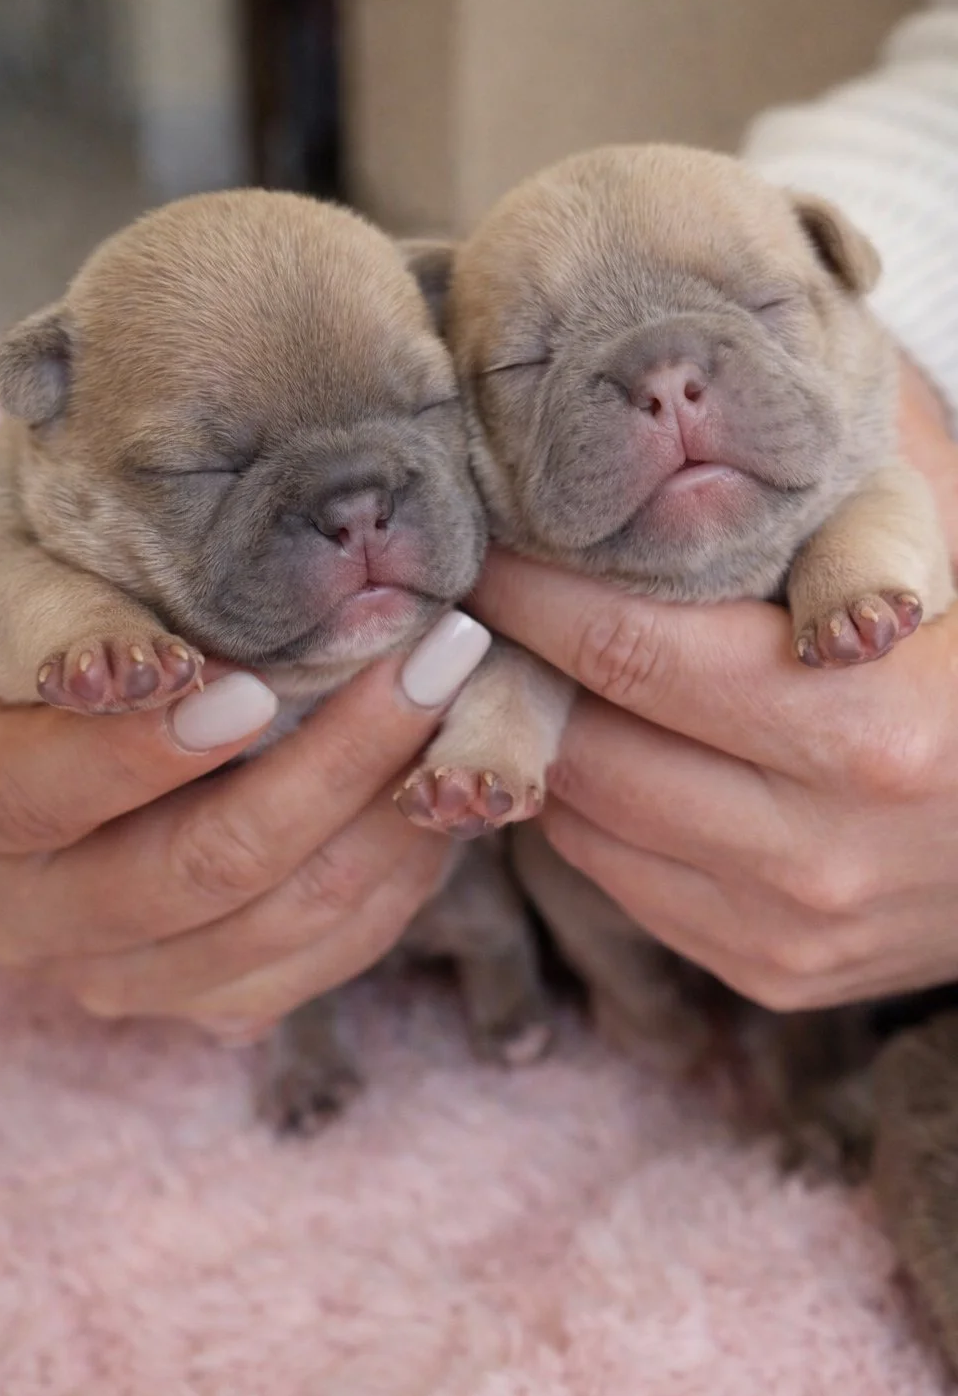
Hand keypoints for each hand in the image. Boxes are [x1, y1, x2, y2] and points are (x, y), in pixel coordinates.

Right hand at [0, 477, 489, 1036]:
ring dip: (387, 821)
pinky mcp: (203, 1000)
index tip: (252, 682)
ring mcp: (122, 971)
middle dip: (335, 764)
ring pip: (278, 926)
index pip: (39, 793)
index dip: (144, 748)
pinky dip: (395, 884)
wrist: (39, 775)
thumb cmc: (23, 652)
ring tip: (458, 710)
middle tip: (429, 661)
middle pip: (197, 869)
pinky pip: (317, 964)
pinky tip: (434, 792)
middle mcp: (32, 911)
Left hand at [470, 362, 957, 1010]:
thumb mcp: (929, 560)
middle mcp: (819, 849)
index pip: (633, 649)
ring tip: (544, 670)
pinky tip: (618, 748)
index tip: (482, 541)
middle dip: (513, 667)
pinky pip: (619, 878)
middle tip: (481, 602)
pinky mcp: (768, 970)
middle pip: (587, 747)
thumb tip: (672, 424)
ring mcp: (787, 927)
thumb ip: (817, 506)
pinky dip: (594, 810)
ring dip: (547, 741)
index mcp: (870, 729)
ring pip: (584, 822)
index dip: (533, 591)